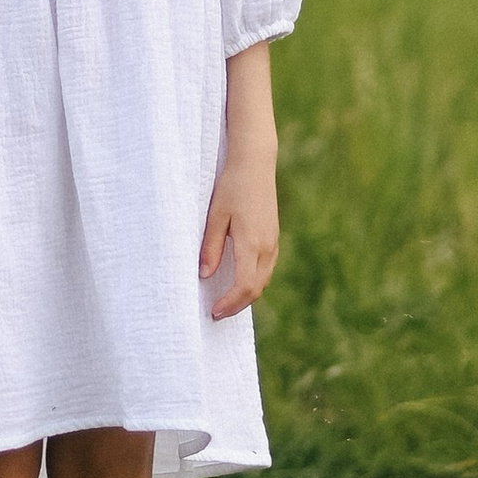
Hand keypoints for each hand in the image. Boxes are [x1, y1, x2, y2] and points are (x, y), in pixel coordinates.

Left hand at [199, 145, 280, 317]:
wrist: (255, 164)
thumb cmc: (232, 186)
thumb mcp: (215, 216)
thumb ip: (210, 247)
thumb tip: (204, 275)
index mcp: (252, 243)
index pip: (245, 286)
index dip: (230, 304)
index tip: (214, 312)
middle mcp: (267, 247)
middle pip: (256, 288)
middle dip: (237, 305)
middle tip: (216, 313)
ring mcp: (273, 243)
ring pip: (263, 280)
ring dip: (246, 295)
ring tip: (225, 302)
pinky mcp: (273, 237)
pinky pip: (265, 269)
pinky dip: (253, 282)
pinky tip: (238, 282)